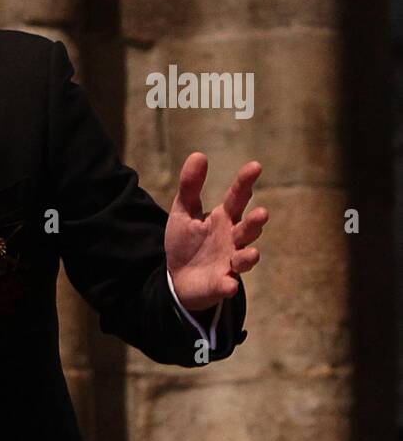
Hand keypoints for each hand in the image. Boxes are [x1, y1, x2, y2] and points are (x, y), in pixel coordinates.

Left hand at [165, 153, 267, 310]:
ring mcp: (230, 262)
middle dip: (255, 223)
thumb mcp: (184, 212)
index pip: (238, 197)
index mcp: (224, 218)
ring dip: (249, 256)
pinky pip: (228, 285)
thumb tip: (199, 154)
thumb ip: (191, 187)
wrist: (178, 278)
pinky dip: (228, 286)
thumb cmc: (187, 242)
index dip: (245, 182)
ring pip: (245, 258)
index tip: (255, 166)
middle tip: (261, 214)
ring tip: (251, 254)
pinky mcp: (221, 283)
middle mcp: (233, 239)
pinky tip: (228, 285)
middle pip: (247, 228)